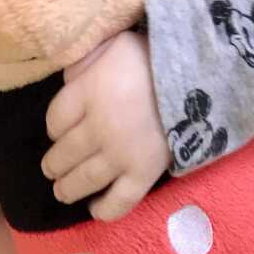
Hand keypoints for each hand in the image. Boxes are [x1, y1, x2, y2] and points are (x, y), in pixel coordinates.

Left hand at [41, 30, 170, 221]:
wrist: (201, 73)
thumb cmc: (153, 54)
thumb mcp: (113, 43)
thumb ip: (85, 61)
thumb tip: (67, 81)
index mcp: (89, 92)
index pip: (54, 119)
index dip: (53, 126)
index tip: (58, 129)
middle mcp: (99, 128)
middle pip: (64, 154)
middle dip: (54, 163)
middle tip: (52, 167)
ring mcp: (121, 155)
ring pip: (83, 180)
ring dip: (68, 188)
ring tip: (62, 190)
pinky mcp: (144, 174)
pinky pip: (119, 201)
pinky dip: (104, 210)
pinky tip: (95, 208)